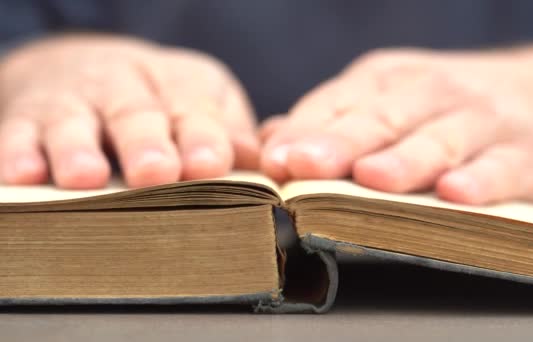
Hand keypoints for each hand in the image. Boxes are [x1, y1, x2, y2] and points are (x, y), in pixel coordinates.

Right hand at [0, 35, 257, 188]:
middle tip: (156, 172)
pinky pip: (17, 134)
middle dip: (145, 142)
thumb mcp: (201, 100)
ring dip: (79, 149)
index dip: (202, 135)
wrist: (84, 66)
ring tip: (87, 177)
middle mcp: (122, 87)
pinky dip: (19, 153)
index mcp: (176, 82)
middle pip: (135, 113)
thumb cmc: (159, 98)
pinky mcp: (27, 119)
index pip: (192, 106)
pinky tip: (25, 175)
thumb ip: (227, 131)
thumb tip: (260, 164)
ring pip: (74, 123)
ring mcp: (72, 102)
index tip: (210, 164)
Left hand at [261, 44, 532, 203]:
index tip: (273, 162)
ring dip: (404, 160)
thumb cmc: (442, 106)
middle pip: (380, 120)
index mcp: (387, 81)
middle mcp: (431, 94)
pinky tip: (456, 194)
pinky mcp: (525, 155)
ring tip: (371, 178)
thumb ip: (330, 121)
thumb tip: (267, 141)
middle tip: (303, 166)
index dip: (305, 133)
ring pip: (438, 141)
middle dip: (340, 143)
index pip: (338, 104)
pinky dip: (481, 180)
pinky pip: (503, 168)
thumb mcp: (385, 100)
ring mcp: (480, 122)